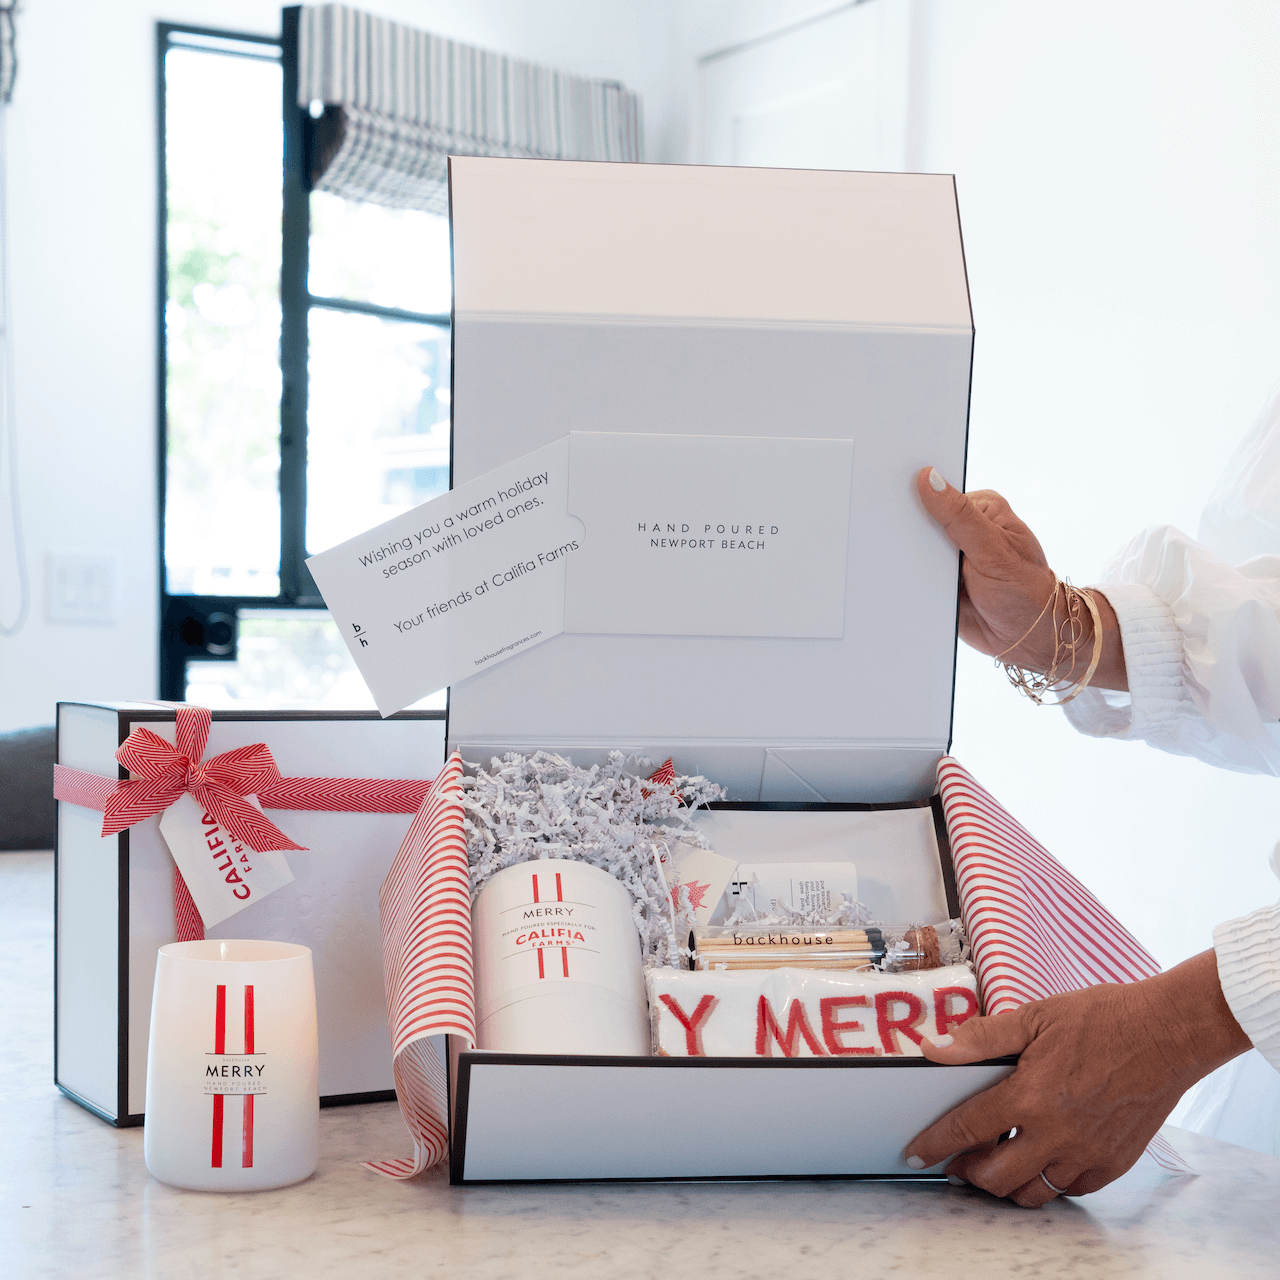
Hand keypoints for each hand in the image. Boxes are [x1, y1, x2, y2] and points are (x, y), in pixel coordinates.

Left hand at [903, 950, 1251, 1206]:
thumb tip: (935, 1050)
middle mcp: (1056, 1135)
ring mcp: (1087, 1154)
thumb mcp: (1033, 1017)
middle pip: (995, 1177)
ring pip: (1034, 1193)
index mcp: (1029, 1097)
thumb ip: (982, 1039)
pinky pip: (1071, 1190)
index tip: (915, 1155)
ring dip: (1006, 1184)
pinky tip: (1040, 1162)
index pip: (966, 1130)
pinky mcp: (1114, 1163)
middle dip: (967, 1173)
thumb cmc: (1103, 1019)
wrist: (1166, 1033)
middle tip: (957, 1160)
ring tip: (994, 1164)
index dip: (934, 1145)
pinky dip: (1048, 1183)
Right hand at [915, 467, 1127, 690]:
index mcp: (982, 510)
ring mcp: (950, 557)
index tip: (891, 496)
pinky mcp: (939, 581)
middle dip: (910, 531)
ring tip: (903, 564)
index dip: (916, 496)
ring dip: (907, 558)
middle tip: (898, 539)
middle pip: (923, 521)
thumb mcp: (992, 550)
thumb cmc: (1024, 591)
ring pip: (915, 549)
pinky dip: (907, 579)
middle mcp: (965, 530)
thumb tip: (930, 478)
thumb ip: (960, 515)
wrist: (1026, 638)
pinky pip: (913, 575)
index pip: (940, 494)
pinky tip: (899, 580)